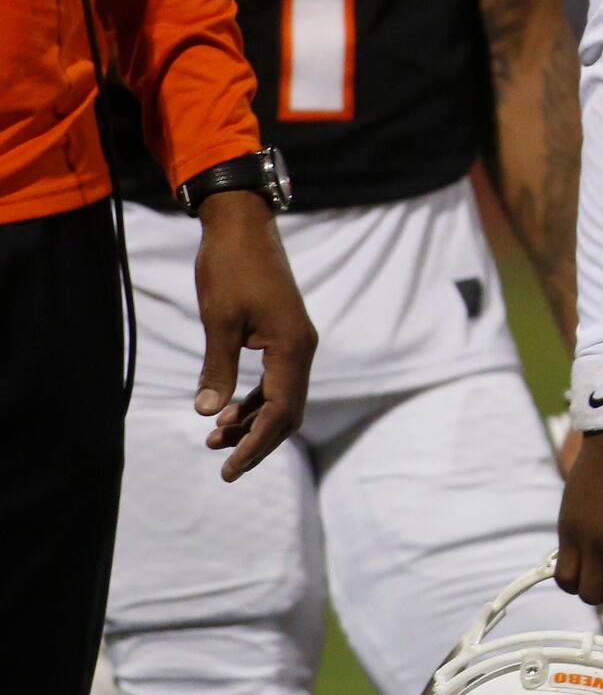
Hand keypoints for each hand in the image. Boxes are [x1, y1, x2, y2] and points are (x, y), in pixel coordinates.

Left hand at [192, 191, 315, 480]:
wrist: (243, 225)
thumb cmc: (230, 268)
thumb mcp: (219, 320)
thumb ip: (217, 368)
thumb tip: (207, 414)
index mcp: (292, 347)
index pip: (279, 411)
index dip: (254, 444)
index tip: (228, 469)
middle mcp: (302, 348)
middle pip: (288, 411)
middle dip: (257, 441)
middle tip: (223, 465)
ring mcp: (296, 340)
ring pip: (283, 397)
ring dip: (253, 422)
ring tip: (214, 439)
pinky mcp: (285, 334)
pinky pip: (277, 380)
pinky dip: (255, 400)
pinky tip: (228, 411)